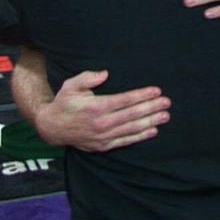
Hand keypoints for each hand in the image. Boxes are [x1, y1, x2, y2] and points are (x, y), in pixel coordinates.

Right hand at [34, 70, 170, 151]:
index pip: (125, 100)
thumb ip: (88, 78)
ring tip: (165, 116)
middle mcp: (102, 123)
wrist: (52, 128)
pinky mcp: (103, 146)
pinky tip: (153, 130)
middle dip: (152, 108)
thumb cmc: (64, 103)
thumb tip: (105, 74)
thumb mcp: (71, 85)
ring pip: (132, 129)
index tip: (156, 91)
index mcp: (96, 107)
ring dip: (151, 122)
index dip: (142, 95)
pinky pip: (126, 141)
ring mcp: (103, 136)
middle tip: (167, 102)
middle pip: (132, 115)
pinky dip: (140, 136)